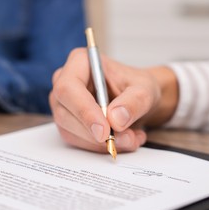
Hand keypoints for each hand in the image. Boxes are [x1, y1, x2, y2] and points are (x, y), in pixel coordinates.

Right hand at [49, 48, 177, 152]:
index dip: (84, 112)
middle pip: (65, 113)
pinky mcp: (68, 123)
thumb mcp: (145, 90)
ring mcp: (63, 104)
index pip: (68, 88)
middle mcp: (64, 82)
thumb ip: (133, 102)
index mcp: (79, 62)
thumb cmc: (137, 86)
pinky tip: (122, 140)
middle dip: (95, 133)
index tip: (105, 132)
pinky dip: (100, 147)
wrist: (139, 100)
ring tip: (131, 138)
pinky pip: (77, 141)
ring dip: (100, 143)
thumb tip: (115, 120)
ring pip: (70, 131)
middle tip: (127, 139)